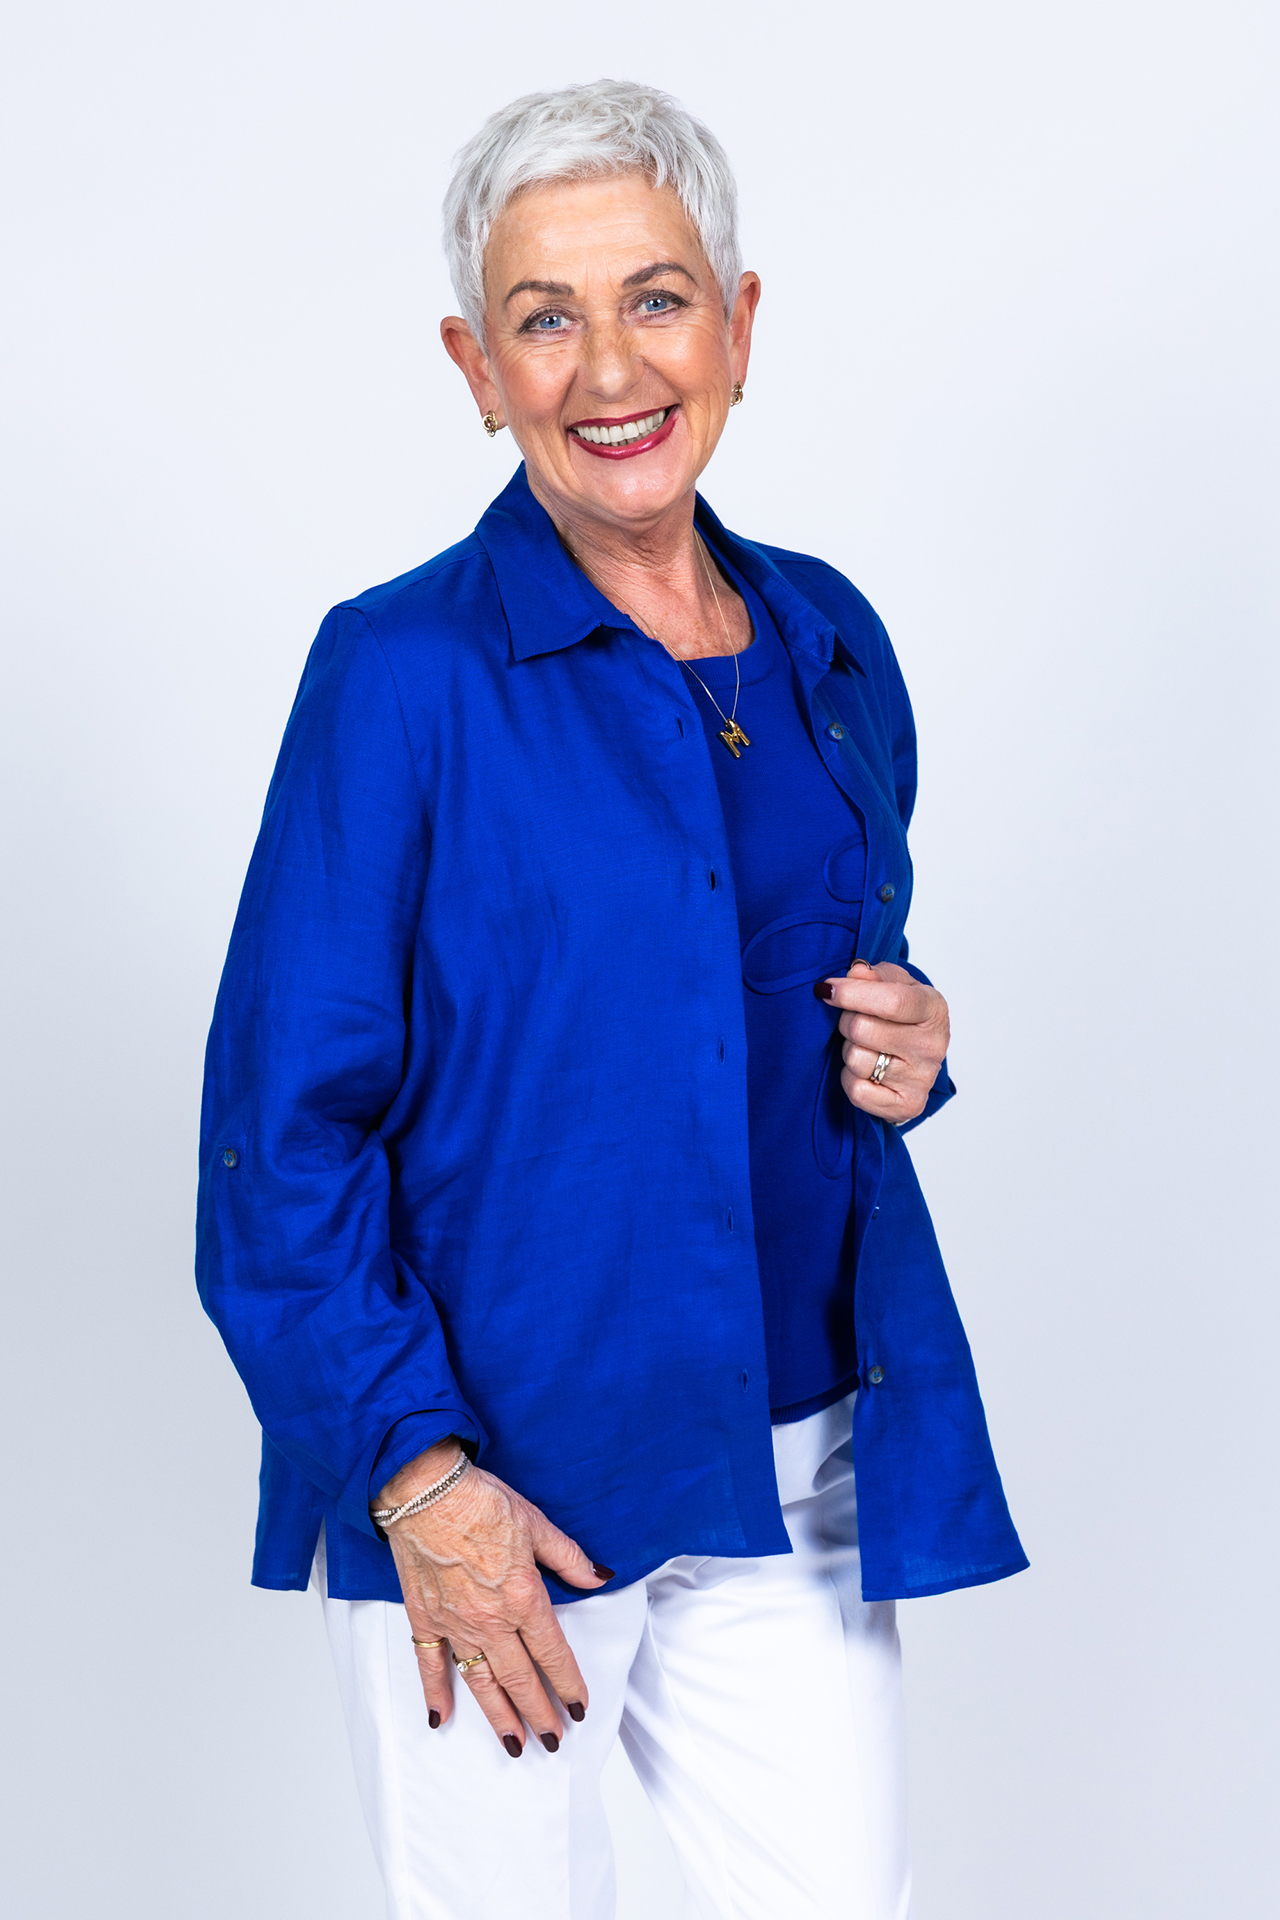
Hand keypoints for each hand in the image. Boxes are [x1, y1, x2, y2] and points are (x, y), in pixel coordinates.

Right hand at [375, 1440, 612, 1754]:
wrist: (425, 1491)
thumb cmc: (482, 1501)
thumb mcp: (537, 1523)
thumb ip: (569, 1558)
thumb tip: (599, 1577)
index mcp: (523, 1596)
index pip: (553, 1652)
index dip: (568, 1684)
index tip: (579, 1708)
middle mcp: (491, 1619)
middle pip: (520, 1678)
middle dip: (539, 1713)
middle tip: (552, 1741)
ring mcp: (455, 1623)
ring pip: (481, 1681)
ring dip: (500, 1716)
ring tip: (515, 1744)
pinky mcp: (425, 1618)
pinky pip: (430, 1664)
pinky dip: (435, 1692)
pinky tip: (441, 1717)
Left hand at [815, 959, 949, 1123]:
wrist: (916, 1055)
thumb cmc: (902, 1015)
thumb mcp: (894, 984)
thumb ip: (874, 976)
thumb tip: (857, 974)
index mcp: (934, 1009)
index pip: (892, 1001)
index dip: (852, 994)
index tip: (828, 989)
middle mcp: (933, 1046)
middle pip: (863, 1029)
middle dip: (846, 1022)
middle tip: (853, 1022)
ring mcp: (922, 1079)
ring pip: (856, 1059)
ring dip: (849, 1051)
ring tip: (864, 1046)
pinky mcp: (907, 1106)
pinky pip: (857, 1090)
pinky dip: (851, 1079)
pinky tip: (865, 1071)